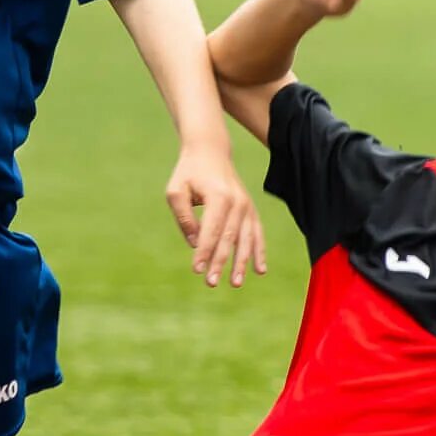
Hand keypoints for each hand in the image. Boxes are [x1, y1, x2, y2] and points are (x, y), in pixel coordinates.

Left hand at [165, 148, 267, 288]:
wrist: (210, 151)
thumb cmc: (188, 172)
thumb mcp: (175, 190)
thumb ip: (184, 217)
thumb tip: (194, 243)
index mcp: (218, 196)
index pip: (211, 230)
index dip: (204, 251)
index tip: (196, 270)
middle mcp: (237, 202)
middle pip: (229, 238)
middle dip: (220, 262)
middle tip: (210, 283)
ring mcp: (247, 205)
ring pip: (246, 239)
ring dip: (241, 263)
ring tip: (235, 283)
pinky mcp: (250, 209)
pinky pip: (257, 234)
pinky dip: (259, 252)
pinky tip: (260, 271)